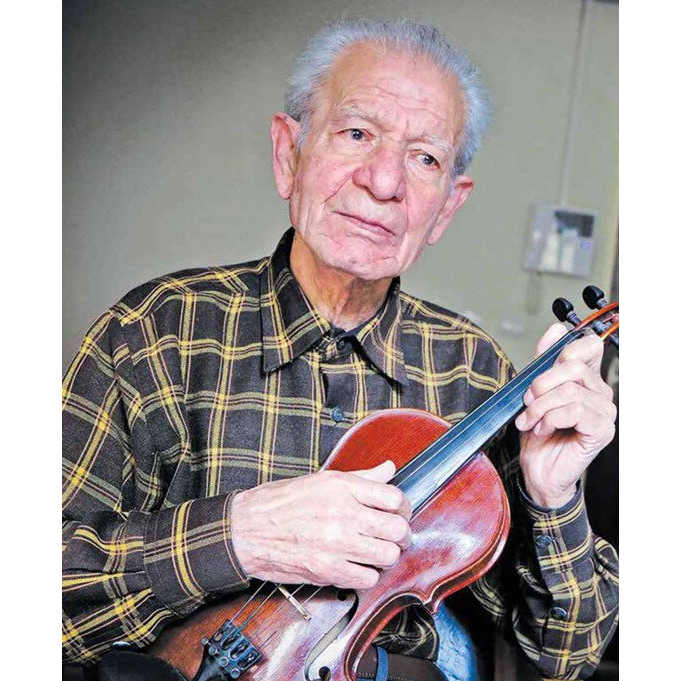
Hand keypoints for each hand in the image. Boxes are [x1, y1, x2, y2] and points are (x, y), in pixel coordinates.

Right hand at [230, 460, 411, 588]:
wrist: (247, 529)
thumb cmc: (281, 502)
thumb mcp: (322, 479)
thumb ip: (361, 477)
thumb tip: (389, 469)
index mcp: (342, 487)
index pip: (394, 497)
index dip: (403, 507)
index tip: (399, 511)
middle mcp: (343, 513)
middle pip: (397, 529)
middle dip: (402, 534)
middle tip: (396, 535)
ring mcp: (336, 543)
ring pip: (388, 556)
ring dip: (387, 555)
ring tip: (377, 551)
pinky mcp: (328, 570)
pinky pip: (368, 578)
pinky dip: (368, 574)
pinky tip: (358, 565)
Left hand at [514, 323, 616, 507]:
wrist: (538, 470)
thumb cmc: (538, 433)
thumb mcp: (534, 392)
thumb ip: (543, 361)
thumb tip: (555, 329)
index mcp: (587, 380)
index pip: (588, 346)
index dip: (561, 351)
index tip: (538, 370)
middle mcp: (600, 393)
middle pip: (572, 367)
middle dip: (540, 384)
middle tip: (527, 402)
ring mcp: (604, 412)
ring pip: (569, 391)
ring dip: (540, 407)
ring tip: (530, 420)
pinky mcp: (602, 430)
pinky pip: (574, 411)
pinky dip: (549, 419)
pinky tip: (542, 429)